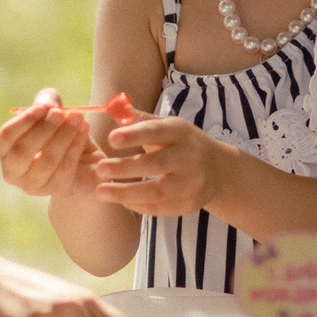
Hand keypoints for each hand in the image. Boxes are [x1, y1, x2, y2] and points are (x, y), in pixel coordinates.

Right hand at [0, 90, 102, 197]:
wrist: (83, 158)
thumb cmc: (59, 133)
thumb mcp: (51, 114)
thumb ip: (47, 102)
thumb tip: (48, 105)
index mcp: (6, 151)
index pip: (6, 137)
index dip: (23, 121)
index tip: (42, 108)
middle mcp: (14, 172)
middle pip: (22, 152)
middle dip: (43, 130)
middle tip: (61, 113)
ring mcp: (34, 185)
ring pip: (47, 161)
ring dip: (64, 136)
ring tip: (78, 117)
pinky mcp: (57, 190)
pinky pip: (66, 168)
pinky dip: (76, 145)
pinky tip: (85, 128)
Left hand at [91, 116, 224, 217]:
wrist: (217, 168)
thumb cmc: (179, 143)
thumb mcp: (165, 126)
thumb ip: (138, 119)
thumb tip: (110, 108)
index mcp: (181, 132)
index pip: (157, 132)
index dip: (135, 135)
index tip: (111, 139)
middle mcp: (190, 156)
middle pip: (157, 163)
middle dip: (126, 167)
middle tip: (99, 169)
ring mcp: (193, 182)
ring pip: (158, 191)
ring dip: (127, 192)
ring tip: (101, 192)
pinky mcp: (190, 203)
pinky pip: (162, 208)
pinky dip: (139, 205)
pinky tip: (120, 201)